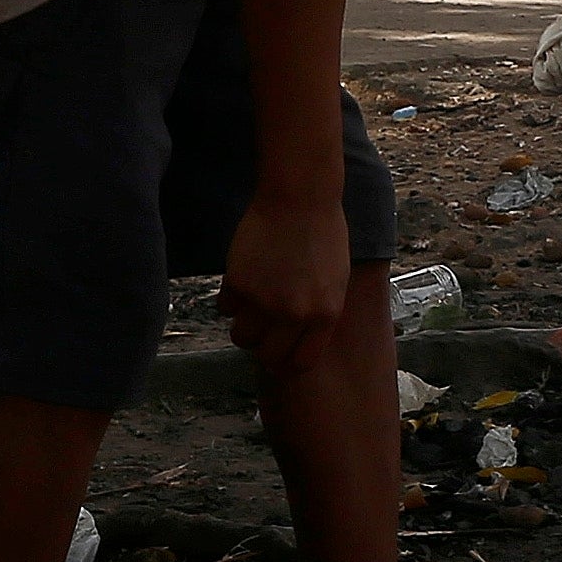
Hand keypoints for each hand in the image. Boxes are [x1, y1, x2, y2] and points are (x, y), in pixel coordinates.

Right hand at [219, 185, 357, 367]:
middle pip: (268, 356)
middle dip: (263, 348)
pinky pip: (225, 308)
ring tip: (250, 308)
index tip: (280, 357)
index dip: (287, 362)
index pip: (301, 362)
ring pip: (241, 337)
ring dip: (243, 326)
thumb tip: (298, 341)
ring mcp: (264, 300)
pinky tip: (241, 281)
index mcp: (325, 314)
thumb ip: (319, 313)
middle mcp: (295, 314)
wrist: (300, 198)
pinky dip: (230, 300)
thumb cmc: (323, 234)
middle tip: (261, 333)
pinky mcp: (238, 283)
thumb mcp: (336, 280)